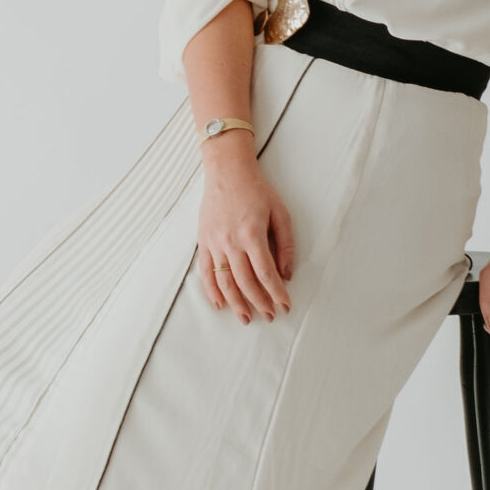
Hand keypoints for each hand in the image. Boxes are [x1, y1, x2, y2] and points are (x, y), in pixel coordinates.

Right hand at [196, 145, 294, 324]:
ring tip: (245, 318)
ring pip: (224, 281)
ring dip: (236, 303)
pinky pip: (206, 271)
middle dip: (259, 302)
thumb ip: (285, 245)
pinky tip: (220, 304)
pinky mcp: (203, 241)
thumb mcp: (280, 213)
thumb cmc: (256, 189)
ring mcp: (214, 243)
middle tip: (269, 316)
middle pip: (245, 282)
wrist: (227, 170)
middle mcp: (231, 241)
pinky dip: (211, 290)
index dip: (276, 293)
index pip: (266, 273)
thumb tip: (287, 274)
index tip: (284, 306)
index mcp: (252, 234)